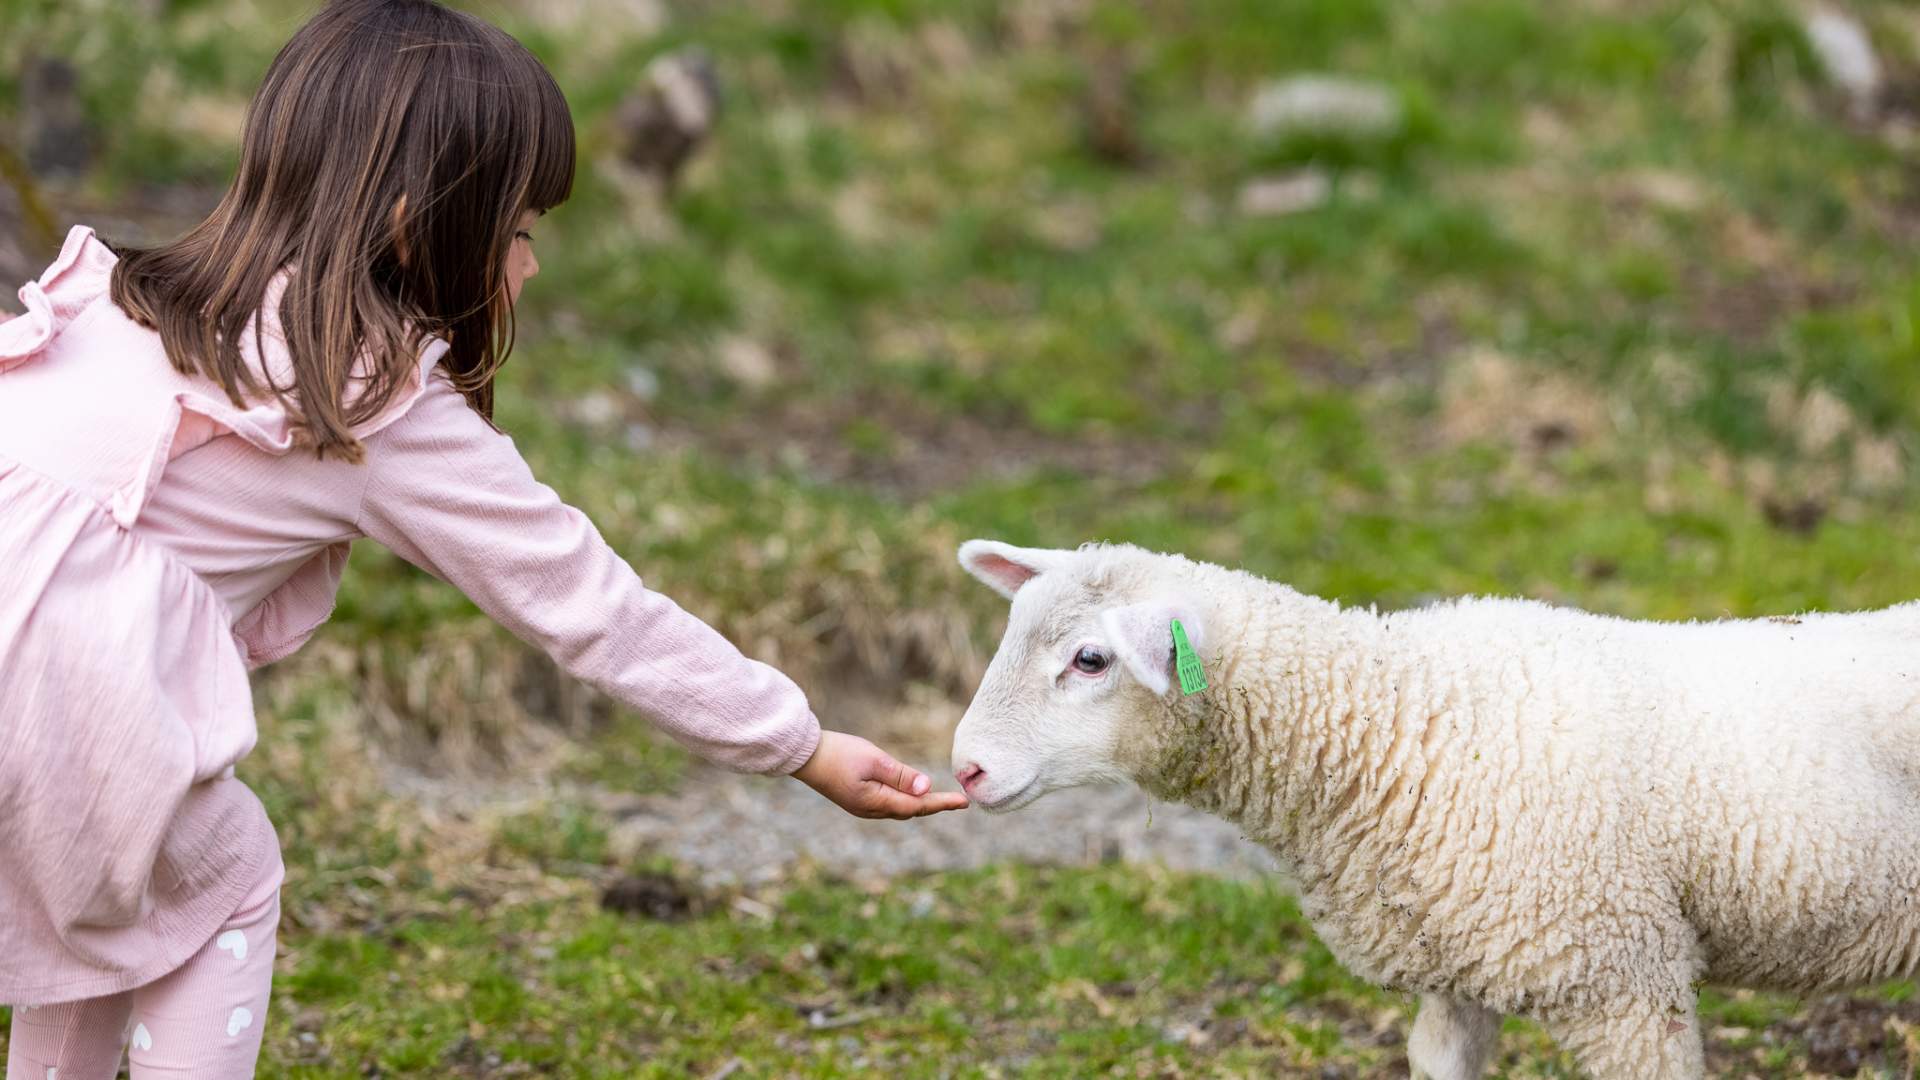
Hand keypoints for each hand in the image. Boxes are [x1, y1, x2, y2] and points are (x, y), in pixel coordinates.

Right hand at [793, 730, 969, 819]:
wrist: (804, 755)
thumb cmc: (839, 753)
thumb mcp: (874, 760)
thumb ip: (901, 775)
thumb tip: (926, 788)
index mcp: (876, 802)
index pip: (917, 806)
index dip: (942, 803)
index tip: (964, 801)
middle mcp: (870, 811)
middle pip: (910, 811)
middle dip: (933, 806)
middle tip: (957, 801)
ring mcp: (861, 807)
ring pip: (898, 809)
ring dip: (919, 805)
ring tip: (939, 800)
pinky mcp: (856, 800)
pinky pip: (887, 804)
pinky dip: (903, 801)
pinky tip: (910, 795)